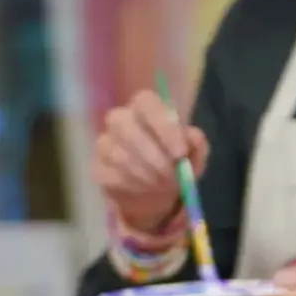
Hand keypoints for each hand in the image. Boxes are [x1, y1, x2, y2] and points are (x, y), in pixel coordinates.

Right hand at [92, 89, 207, 234]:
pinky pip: (111, 175)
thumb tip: (192, 136)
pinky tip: (145, 190)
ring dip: (145, 174)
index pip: (146, 102)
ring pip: (117, 153)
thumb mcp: (193, 156)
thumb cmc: (175, 165)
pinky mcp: (99, 168)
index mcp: (145, 108)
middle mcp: (120, 119)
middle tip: (171, 177)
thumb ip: (196, 144)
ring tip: (162, 185)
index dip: (162, 126)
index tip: (180, 153)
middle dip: (152, 155)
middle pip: (125, 125)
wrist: (156, 193)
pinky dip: (132, 186)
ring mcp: (105, 143)